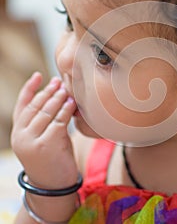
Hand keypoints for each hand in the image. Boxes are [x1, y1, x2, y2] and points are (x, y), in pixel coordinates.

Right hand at [11, 72, 77, 188]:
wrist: (54, 186)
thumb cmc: (52, 158)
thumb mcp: (43, 138)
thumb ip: (45, 120)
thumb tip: (59, 96)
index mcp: (18, 133)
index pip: (22, 105)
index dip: (30, 88)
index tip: (38, 75)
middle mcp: (21, 136)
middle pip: (35, 106)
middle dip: (48, 91)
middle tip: (59, 80)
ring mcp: (32, 141)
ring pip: (46, 112)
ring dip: (57, 98)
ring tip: (66, 88)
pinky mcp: (47, 144)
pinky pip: (58, 121)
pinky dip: (66, 110)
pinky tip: (72, 103)